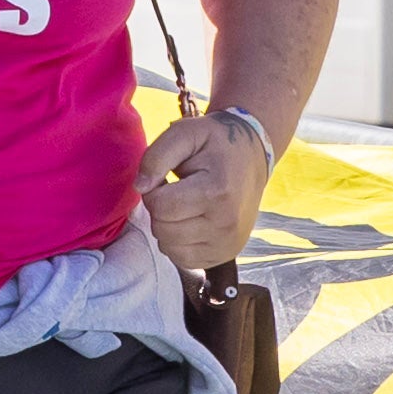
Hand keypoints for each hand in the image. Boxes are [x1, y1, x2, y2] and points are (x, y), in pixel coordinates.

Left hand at [136, 104, 275, 274]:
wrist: (252, 157)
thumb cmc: (214, 143)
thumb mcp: (184, 133)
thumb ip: (156, 156)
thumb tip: (140, 187)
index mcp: (218, 192)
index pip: (160, 206)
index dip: (154, 191)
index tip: (168, 179)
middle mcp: (227, 223)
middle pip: (163, 229)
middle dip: (160, 210)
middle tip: (178, 192)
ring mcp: (229, 243)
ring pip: (169, 247)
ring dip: (167, 227)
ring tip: (185, 206)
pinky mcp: (227, 254)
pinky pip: (183, 260)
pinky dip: (178, 243)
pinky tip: (190, 222)